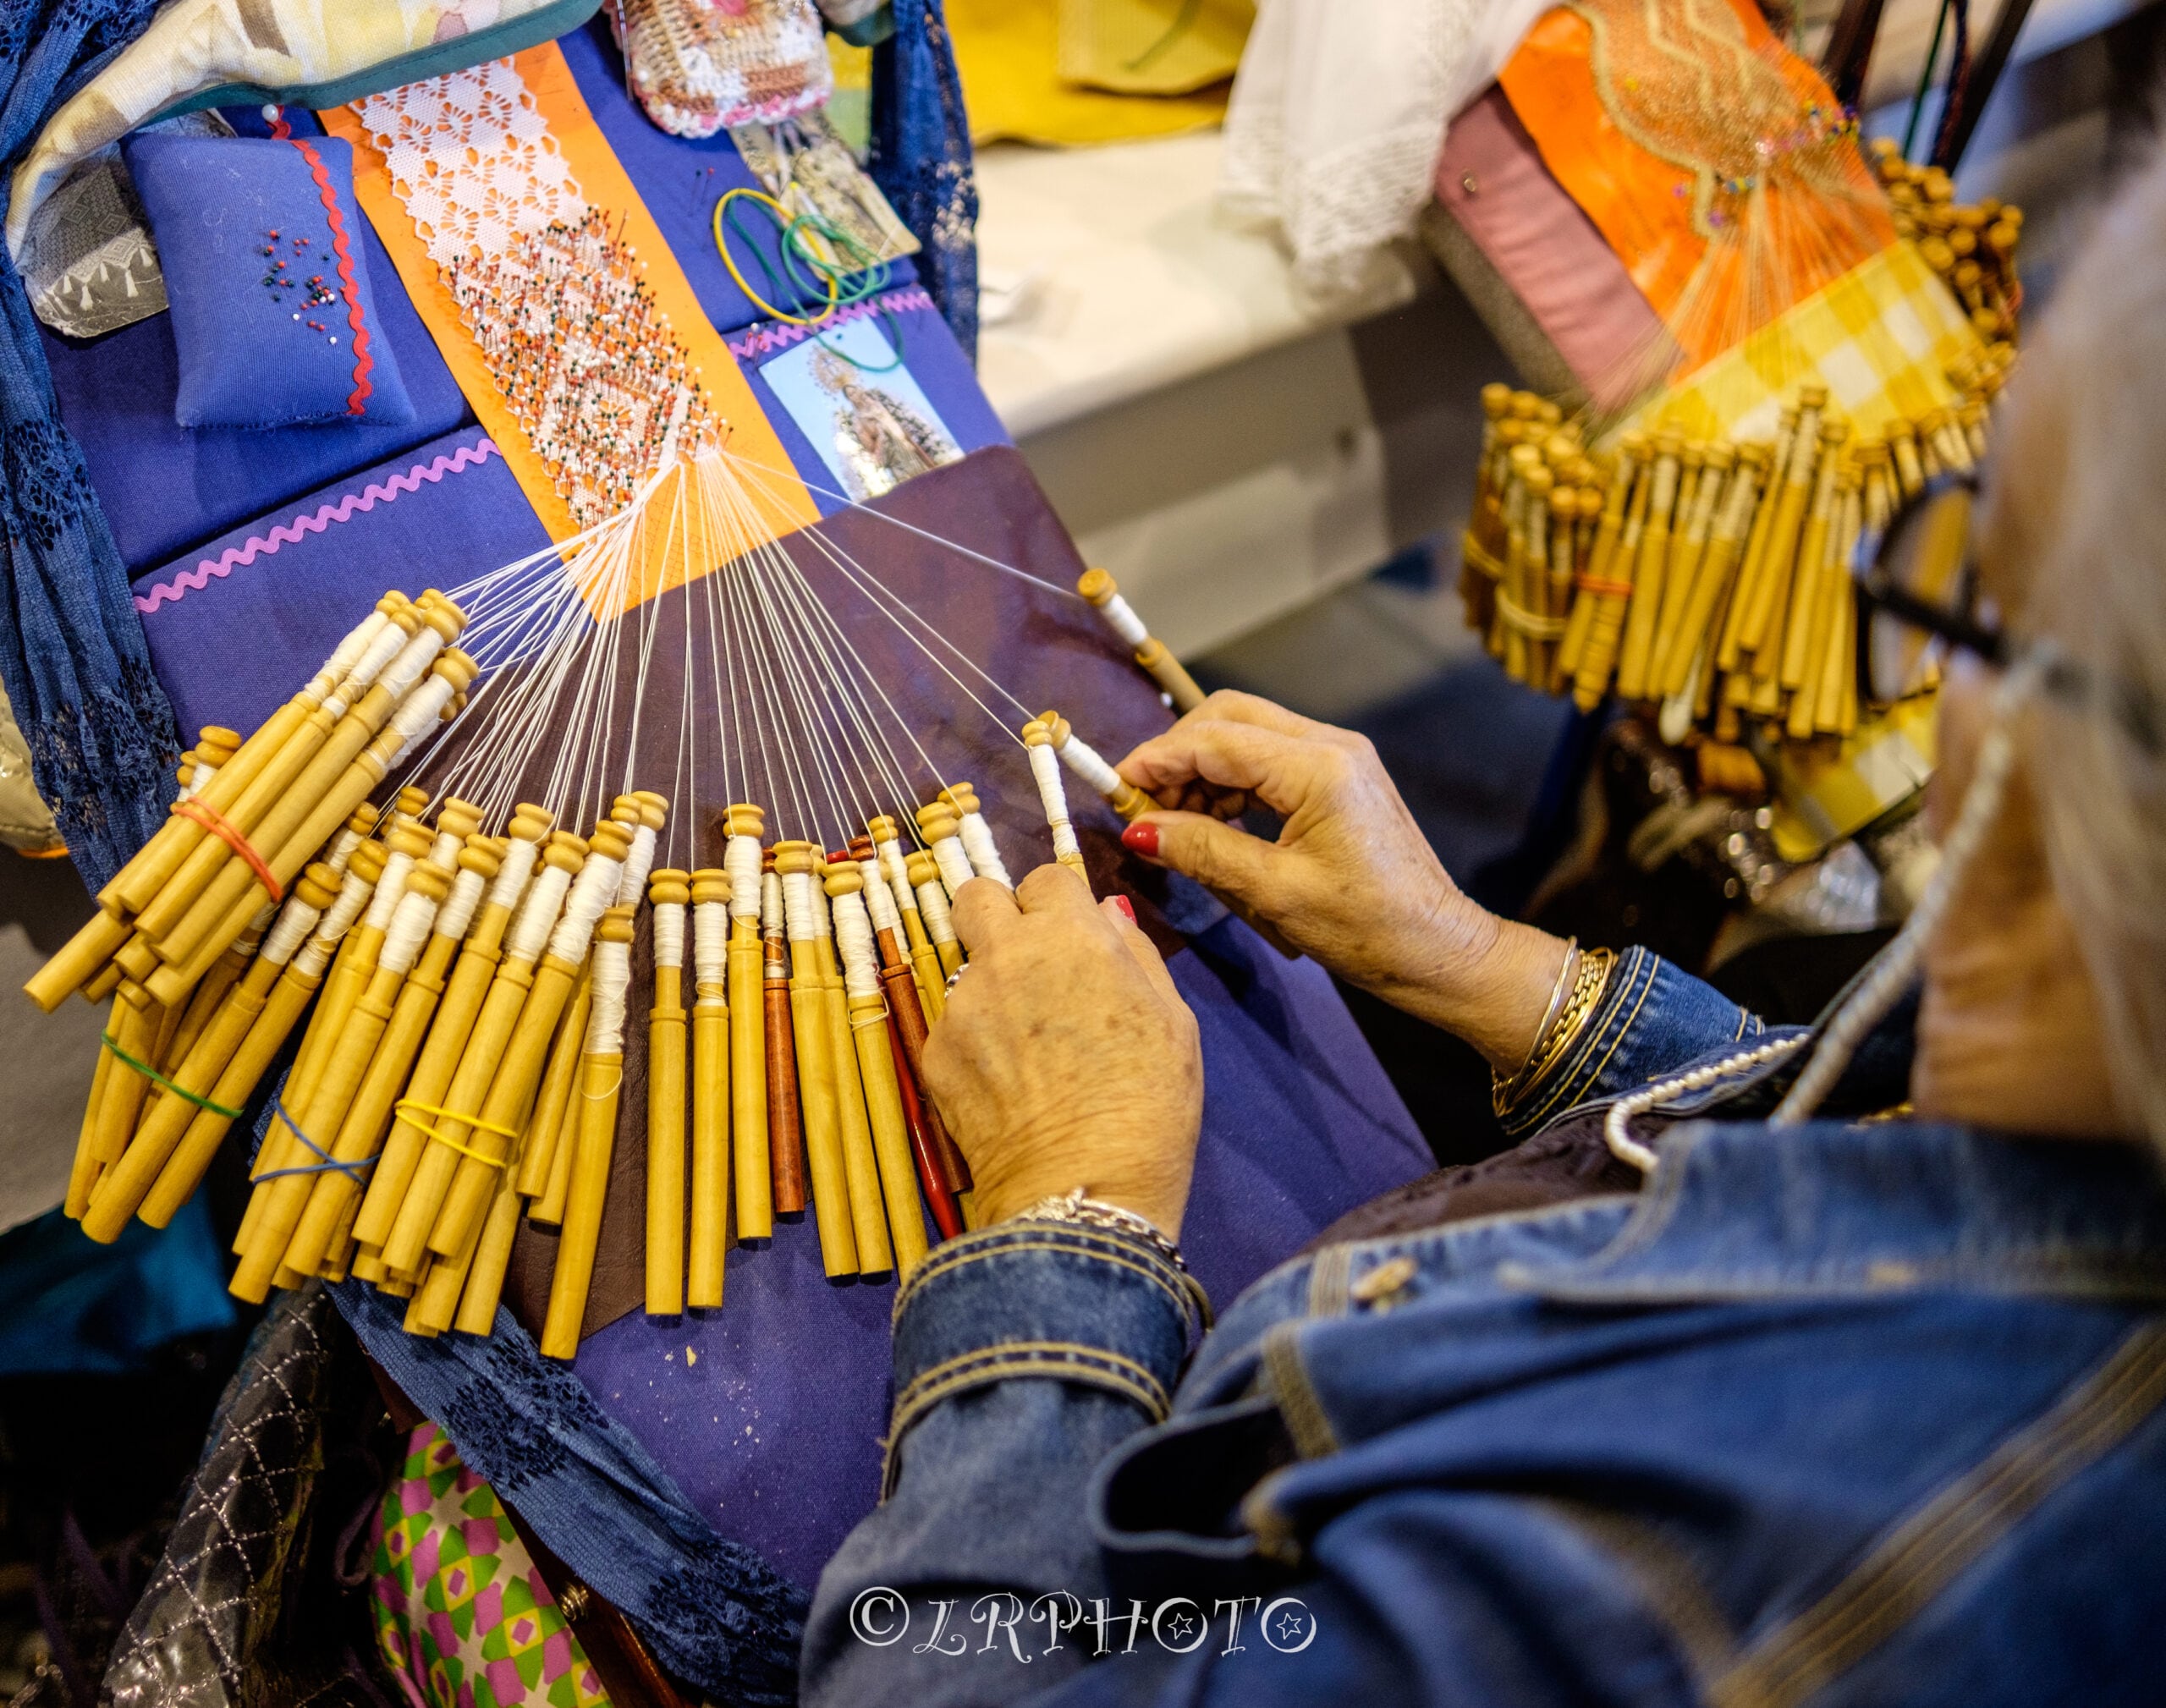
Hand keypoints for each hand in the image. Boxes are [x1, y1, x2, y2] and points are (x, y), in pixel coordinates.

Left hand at [924, 864, 1203, 1236]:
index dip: (1058, 906)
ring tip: (1027, 1050)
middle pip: (976, 896)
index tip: (1071, 938)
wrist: (1083, 1191)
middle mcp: (1006, 955)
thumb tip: (1107, 913)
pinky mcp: (934, 1054)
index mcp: (1071, 935)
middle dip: (998, 917)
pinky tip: (1007, 1087)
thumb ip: (1135, 953)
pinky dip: (974, 1046)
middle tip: (1028, 965)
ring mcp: (962, 1005)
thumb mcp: (1173, 1021)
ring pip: (965, 969)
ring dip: (991, 990)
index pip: (1044, 878)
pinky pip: (951, 1028)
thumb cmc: (1149, 1104)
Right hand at [1116, 692, 1570, 1072]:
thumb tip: (1139, 830)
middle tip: (1144, 807)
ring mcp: (1339, 758)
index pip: (1215, 739)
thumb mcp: (1274, 893)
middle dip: (1178, 755)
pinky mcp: (1341, 778)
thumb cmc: (1367, 929)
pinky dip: (1232, 783)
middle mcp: (1330, 746)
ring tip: (1176, 825)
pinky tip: (1213, 823)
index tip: (1115, 791)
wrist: (1439, 950)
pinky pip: (1270, 760)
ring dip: (1203, 769)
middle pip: (1229, 718)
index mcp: (1318, 767)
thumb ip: (1204, 851)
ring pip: (1247, 735)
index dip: (1156, 760)